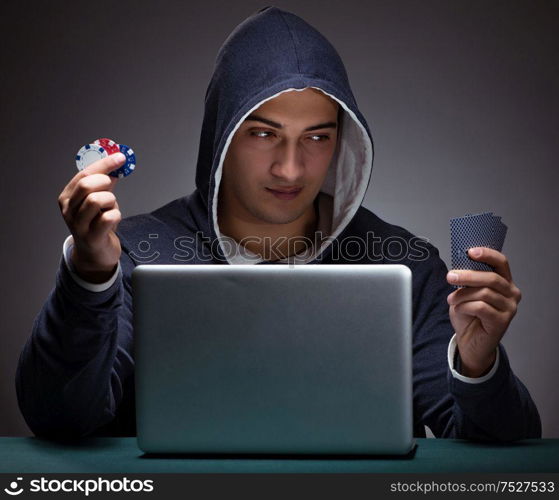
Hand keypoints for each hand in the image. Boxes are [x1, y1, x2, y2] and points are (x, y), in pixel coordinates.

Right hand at [58, 153, 125, 282]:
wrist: (95, 254)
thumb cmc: (96, 225)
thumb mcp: (98, 201)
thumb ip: (104, 183)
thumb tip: (116, 164)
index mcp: (67, 197)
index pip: (84, 173)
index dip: (104, 164)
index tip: (120, 158)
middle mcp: (68, 210)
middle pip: (86, 185)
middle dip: (105, 182)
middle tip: (112, 189)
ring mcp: (78, 225)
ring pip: (97, 200)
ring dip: (111, 201)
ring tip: (111, 208)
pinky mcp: (92, 237)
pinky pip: (109, 218)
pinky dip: (116, 215)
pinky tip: (113, 220)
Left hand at [446, 247, 521, 376]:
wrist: (470, 342)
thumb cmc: (468, 315)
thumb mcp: (466, 293)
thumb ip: (468, 280)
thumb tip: (459, 266)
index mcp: (504, 282)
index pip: (501, 263)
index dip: (487, 255)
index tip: (470, 252)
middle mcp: (511, 293)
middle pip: (491, 278)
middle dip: (467, 275)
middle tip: (450, 277)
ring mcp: (509, 308)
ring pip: (484, 293)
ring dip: (462, 295)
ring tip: (451, 300)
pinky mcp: (502, 321)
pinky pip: (481, 307)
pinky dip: (465, 306)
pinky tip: (459, 309)